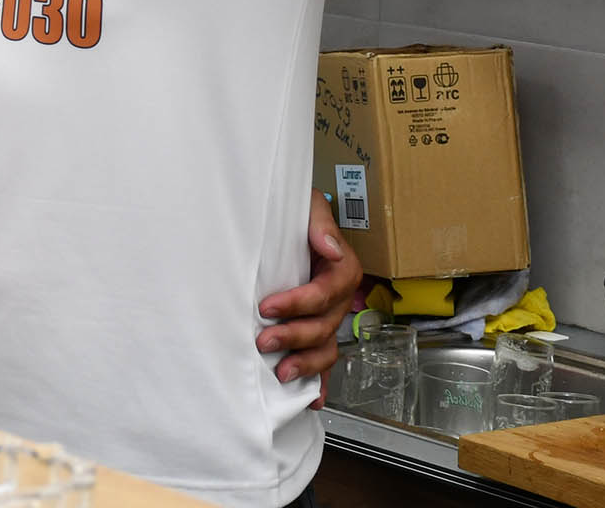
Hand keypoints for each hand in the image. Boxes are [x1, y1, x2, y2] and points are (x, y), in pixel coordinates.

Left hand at [257, 192, 363, 406]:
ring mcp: (329, 317)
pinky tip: (311, 399)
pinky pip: (325, 361)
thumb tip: (330, 248)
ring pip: (326, 348)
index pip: (324, 293)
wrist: (283, 219)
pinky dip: (320, 382)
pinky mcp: (317, 330)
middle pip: (325, 325)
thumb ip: (319, 223)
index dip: (298, 303)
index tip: (267, 307)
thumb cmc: (296, 213)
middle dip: (294, 336)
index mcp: (341, 268)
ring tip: (282, 374)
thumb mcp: (307, 205)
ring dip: (306, 365)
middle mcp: (339, 297)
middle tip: (263, 342)